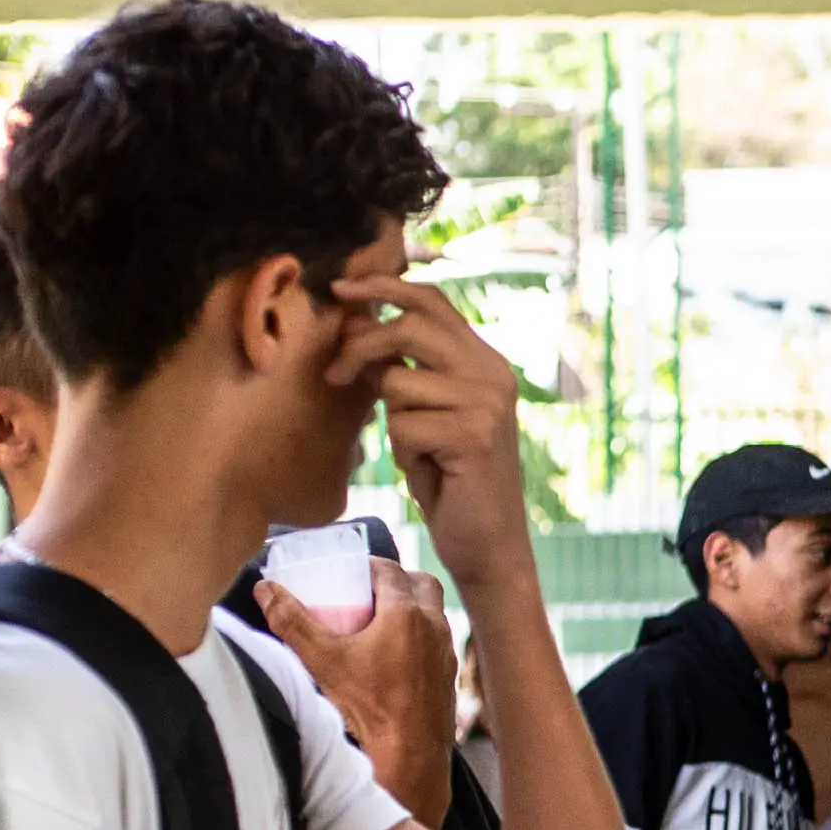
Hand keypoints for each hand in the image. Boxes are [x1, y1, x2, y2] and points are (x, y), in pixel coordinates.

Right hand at [252, 559, 458, 818]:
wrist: (409, 755)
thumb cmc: (366, 705)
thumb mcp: (321, 658)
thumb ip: (291, 620)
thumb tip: (265, 588)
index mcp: (408, 614)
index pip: (390, 570)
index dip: (368, 565)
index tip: (348, 570)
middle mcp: (436, 628)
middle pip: (422, 584)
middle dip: (396, 579)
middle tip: (365, 590)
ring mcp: (447, 653)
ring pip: (434, 614)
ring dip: (411, 607)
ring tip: (377, 619)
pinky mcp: (450, 677)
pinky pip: (437, 642)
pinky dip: (419, 636)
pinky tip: (394, 653)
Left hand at [325, 275, 535, 593]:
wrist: (490, 542)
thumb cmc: (451, 478)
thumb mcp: (425, 412)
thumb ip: (405, 369)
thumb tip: (356, 324)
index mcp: (486, 362)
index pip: (432, 302)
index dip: (383, 287)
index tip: (340, 288)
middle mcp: (493, 374)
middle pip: (408, 327)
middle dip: (360, 348)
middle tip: (337, 377)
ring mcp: (487, 403)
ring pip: (397, 380)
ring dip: (392, 418)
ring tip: (418, 448)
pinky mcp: (473, 435)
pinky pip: (403, 424)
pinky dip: (404, 451)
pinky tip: (431, 469)